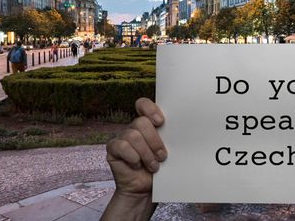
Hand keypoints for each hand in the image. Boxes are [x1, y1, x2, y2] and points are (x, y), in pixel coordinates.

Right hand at [101, 98, 165, 220]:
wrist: (146, 190)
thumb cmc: (160, 170)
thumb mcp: (168, 151)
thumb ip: (169, 137)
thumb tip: (181, 129)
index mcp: (148, 124)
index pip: (143, 104)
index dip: (150, 109)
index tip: (161, 122)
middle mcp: (133, 128)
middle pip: (141, 122)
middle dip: (154, 141)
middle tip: (162, 156)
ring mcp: (122, 137)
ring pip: (133, 136)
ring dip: (146, 154)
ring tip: (153, 166)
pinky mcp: (113, 148)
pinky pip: (122, 146)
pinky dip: (133, 158)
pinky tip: (137, 166)